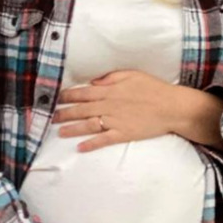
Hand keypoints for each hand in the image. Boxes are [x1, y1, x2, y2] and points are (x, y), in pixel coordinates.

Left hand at [52, 70, 187, 152]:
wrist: (172, 107)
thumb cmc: (153, 88)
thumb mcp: (131, 74)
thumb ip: (109, 78)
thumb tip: (92, 82)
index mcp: (109, 91)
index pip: (82, 93)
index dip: (67, 96)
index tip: (55, 98)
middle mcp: (109, 106)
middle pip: (81, 110)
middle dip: (64, 113)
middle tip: (50, 117)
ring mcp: (115, 121)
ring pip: (88, 125)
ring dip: (72, 129)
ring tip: (59, 132)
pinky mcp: (124, 134)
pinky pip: (104, 140)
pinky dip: (91, 144)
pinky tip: (80, 147)